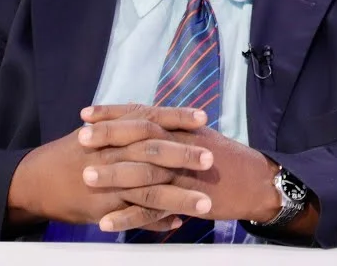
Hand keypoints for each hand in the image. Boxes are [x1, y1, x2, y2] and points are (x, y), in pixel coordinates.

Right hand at [7, 105, 214, 231]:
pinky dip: (156, 220)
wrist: (33, 181)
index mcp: (112, 133)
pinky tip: (177, 223)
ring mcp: (108, 184)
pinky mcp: (103, 209)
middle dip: (183, 156)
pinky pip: (134, 216)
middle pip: (152, 152)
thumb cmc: (69, 154)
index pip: (149, 120)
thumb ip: (124, 124)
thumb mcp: (95, 131)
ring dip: (179, 197)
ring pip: (148, 190)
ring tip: (206, 203)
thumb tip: (150, 113)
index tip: (204, 117)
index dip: (177, 117)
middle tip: (210, 159)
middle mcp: (112, 155)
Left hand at [81, 103, 282, 230]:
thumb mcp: (197, 136)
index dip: (113, 114)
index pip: (142, 115)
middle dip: (109, 137)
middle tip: (80, 138)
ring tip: (86, 178)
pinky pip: (153, 210)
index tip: (86, 113)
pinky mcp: (187, 199)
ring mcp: (184, 173)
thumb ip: (169, 129)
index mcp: (180, 129)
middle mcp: (181, 146)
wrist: (255, 182)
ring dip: (114, 175)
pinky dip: (129, 217)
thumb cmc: (224, 159)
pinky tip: (107, 223)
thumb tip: (141, 118)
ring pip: (144, 172)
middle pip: (140, 137)